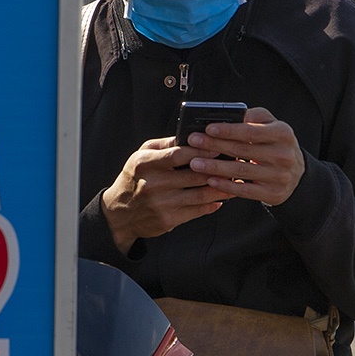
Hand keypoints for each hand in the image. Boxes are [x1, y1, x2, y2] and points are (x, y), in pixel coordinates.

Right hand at [101, 137, 223, 254]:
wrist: (119, 213)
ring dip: (221, 188)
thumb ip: (165, 144)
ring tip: (234, 180)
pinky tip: (221, 198)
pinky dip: (212, 204)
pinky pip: (197, 211)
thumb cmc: (135, 179)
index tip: (219, 146)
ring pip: (200, 194)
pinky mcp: (168, 220)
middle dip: (218, 168)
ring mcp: (161, 204)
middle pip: (194, 175)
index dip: (201, 150)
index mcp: (145, 164)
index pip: (178, 154)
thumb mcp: (141, 156)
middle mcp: (152, 184)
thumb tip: (191, 135)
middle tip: (235, 163)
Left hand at [187, 106, 304, 206]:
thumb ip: (255, 117)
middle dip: (214, 146)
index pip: (251, 131)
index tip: (208, 128)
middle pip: (242, 150)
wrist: (297, 175)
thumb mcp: (273, 126)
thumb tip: (234, 115)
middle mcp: (283, 155)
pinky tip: (211, 181)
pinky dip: (226, 186)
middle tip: (194, 142)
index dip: (228, 130)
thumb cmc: (277, 145)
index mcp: (283, 133)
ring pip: (241, 171)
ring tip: (195, 163)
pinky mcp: (273, 193)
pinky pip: (245, 191)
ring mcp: (279, 176)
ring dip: (215, 167)